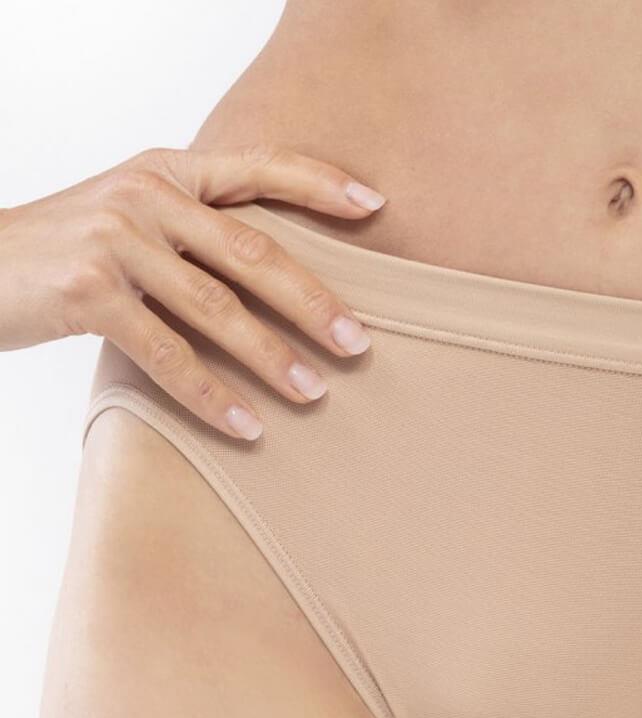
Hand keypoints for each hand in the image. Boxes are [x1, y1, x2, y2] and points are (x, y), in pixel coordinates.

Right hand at [0, 144, 386, 438]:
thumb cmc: (69, 254)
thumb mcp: (133, 222)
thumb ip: (196, 234)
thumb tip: (289, 282)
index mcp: (166, 171)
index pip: (257, 167)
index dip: (319, 183)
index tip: (375, 206)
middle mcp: (145, 196)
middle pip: (253, 251)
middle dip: (314, 301)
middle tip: (361, 344)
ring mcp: (115, 240)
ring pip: (217, 308)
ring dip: (273, 358)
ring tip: (315, 394)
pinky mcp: (89, 291)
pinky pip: (168, 354)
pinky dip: (212, 397)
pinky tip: (247, 428)